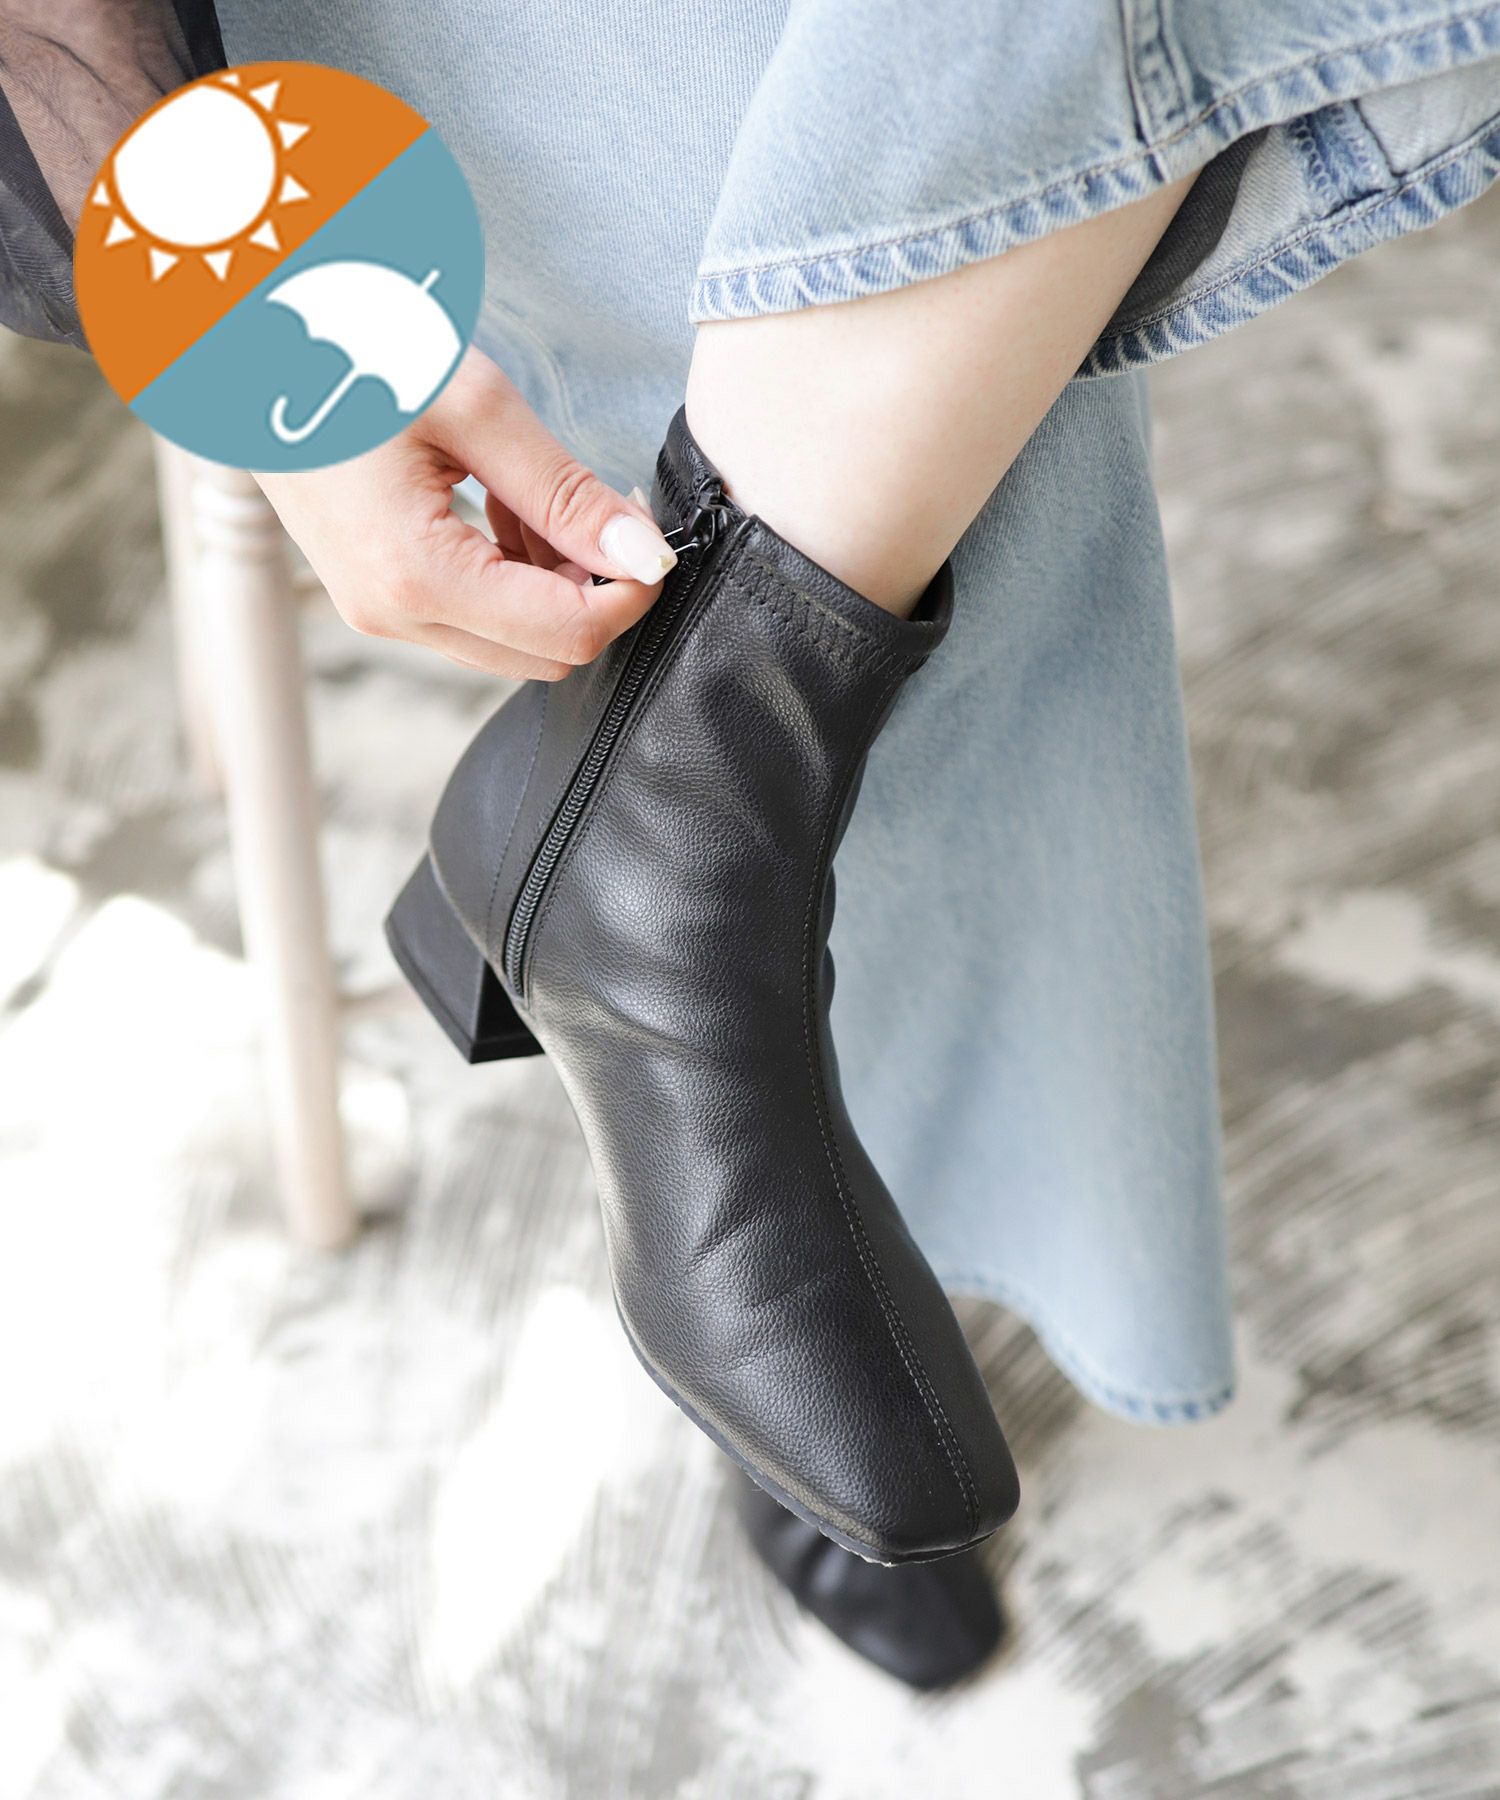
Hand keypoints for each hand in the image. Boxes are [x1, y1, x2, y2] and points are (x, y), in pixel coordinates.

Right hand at [256, 347, 676, 679]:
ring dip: (551, 581)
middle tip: (591, 504)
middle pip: (549, 653)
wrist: (241, 342)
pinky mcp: (376, 599)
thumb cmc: (345, 349)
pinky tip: (499, 505)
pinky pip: (475, 619)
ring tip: (531, 492)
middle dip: (591, 588)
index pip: (571, 633)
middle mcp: (395, 617)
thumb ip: (564, 490)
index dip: (630, 591)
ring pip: (515, 643)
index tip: (645, 530)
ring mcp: (381, 615)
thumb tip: (644, 554)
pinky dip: (511, 576)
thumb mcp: (472, 406)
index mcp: (418, 577)